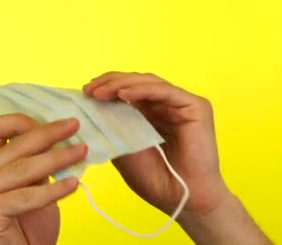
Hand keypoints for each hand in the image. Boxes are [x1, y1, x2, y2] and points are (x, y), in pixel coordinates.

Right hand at [0, 114, 87, 244]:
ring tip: (81, 152)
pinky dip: (54, 189)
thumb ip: (37, 164)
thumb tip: (63, 137)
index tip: (53, 123)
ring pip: (23, 168)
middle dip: (49, 133)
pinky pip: (27, 196)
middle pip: (14, 144)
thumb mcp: (32, 187)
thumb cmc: (24, 230)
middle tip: (75, 125)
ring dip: (58, 157)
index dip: (23, 121)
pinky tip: (73, 184)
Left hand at [83, 71, 228, 217]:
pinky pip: (164, 91)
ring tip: (101, 92)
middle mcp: (165, 105)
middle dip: (110, 83)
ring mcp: (181, 104)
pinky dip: (142, 90)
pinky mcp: (196, 106)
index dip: (106, 87)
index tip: (85, 92)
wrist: (181, 199)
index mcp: (149, 114)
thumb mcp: (122, 148)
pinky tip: (123, 94)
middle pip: (136, 82)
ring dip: (122, 84)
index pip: (126, 91)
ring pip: (148, 82)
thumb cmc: (154, 179)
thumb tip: (88, 107)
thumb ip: (111, 126)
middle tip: (89, 89)